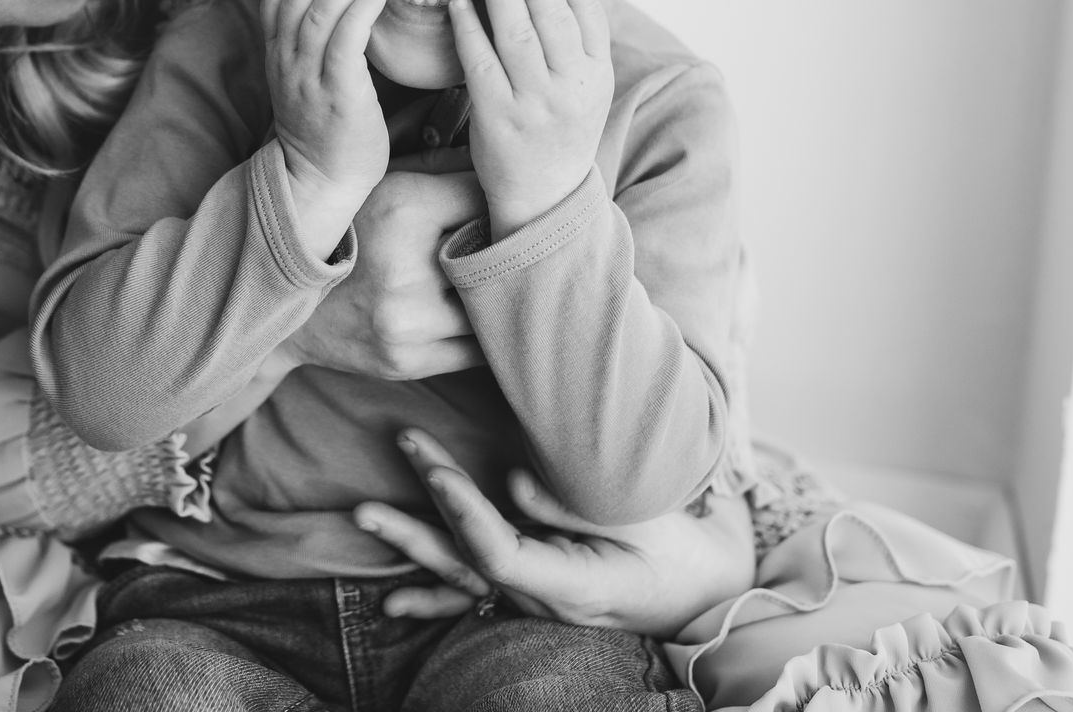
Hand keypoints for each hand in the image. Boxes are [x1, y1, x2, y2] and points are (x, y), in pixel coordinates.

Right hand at [261, 0, 391, 255]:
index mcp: (277, 53)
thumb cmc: (326, 128)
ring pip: (318, 10)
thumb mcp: (307, 77)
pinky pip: (344, 42)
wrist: (320, 182)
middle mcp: (286, 61)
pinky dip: (360, 11)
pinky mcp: (338, 95)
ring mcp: (308, 77)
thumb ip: (315, 40)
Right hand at [279, 168, 486, 379]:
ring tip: (494, 275)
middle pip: (498, 248)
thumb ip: (439, 166)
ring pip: (493, 302)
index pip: (484, 194)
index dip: (496, 193)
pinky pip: (479, 347)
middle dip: (505, 241)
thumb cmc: (342, 233)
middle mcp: (405, 269)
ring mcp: (407, 323)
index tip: (500, 197)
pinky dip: (485, 328)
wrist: (281, 307)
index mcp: (400, 209)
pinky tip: (477, 312)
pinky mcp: (408, 361)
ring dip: (499, 288)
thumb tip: (500, 160)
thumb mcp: (379, 183)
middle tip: (509, 236)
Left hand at [363, 429, 754, 637]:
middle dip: (420, 515)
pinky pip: (474, 592)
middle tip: (384, 471)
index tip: (435, 468)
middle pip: (465, 561)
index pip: (497, 553)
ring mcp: (534, 598)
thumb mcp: (648, 521)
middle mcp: (542, 599)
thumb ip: (579, 503)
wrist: (708, 595)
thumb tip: (512, 481)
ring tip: (364, 517)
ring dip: (412, 542)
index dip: (461, 510)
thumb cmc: (685, 553)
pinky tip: (393, 603)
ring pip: (460, 574)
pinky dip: (431, 594)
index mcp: (571, 585)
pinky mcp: (534, 589)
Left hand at [448, 0, 612, 236]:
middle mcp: (571, 86)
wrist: (545, 197)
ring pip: (516, 31)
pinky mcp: (497, 118)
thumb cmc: (563, 128)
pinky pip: (481, 63)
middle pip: (551, 12)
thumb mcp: (591, 85)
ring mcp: (534, 102)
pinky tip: (459, 2)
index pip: (587, 10)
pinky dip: (470, 28)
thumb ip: (585, 35)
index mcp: (598, 73)